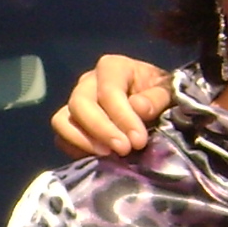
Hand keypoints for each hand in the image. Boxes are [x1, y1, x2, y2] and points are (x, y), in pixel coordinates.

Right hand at [50, 54, 173, 160]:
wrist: (151, 103)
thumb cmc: (157, 94)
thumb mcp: (166, 91)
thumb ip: (155, 98)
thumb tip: (138, 107)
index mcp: (112, 67)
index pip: (109, 91)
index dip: (122, 117)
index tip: (138, 140)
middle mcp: (88, 82)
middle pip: (80, 103)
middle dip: (101, 129)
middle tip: (123, 150)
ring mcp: (75, 102)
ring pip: (62, 120)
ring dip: (82, 140)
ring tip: (107, 156)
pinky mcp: (70, 124)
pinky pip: (61, 137)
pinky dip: (75, 149)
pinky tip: (98, 159)